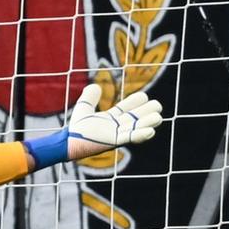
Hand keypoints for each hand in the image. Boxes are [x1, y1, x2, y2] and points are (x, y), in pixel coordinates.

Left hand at [22, 83, 164, 168]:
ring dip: (147, 123)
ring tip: (158, 117)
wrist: (69, 140)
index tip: (144, 96)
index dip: (135, 103)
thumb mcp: (84, 108)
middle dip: (146, 112)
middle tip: (157, 106)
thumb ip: (89, 97)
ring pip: (136, 128)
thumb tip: (95, 86)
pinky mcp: (115, 141)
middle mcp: (116, 127)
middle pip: (135, 118)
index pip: (127, 109)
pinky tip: (151, 131)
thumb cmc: (76, 129)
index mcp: (111, 120)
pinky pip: (130, 138)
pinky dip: (140, 134)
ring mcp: (117, 134)